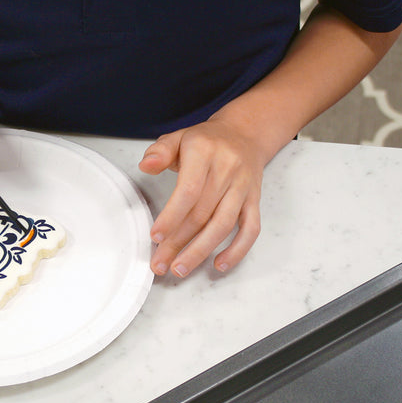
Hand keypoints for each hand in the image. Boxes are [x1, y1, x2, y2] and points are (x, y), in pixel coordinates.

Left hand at [139, 115, 265, 277]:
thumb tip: (147, 165)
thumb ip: (160, 151)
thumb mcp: (179, 137)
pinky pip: (250, 229)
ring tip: (180, 269)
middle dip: (178, 243)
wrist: (245, 133)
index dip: (172, 217)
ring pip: (223, 225)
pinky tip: (219, 265)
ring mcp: (243, 187)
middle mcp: (227, 170)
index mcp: (204, 153)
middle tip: (159, 263)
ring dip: (201, 251)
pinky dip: (237, 250)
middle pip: (201, 214)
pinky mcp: (255, 200)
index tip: (156, 237)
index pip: (188, 191)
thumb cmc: (206, 141)